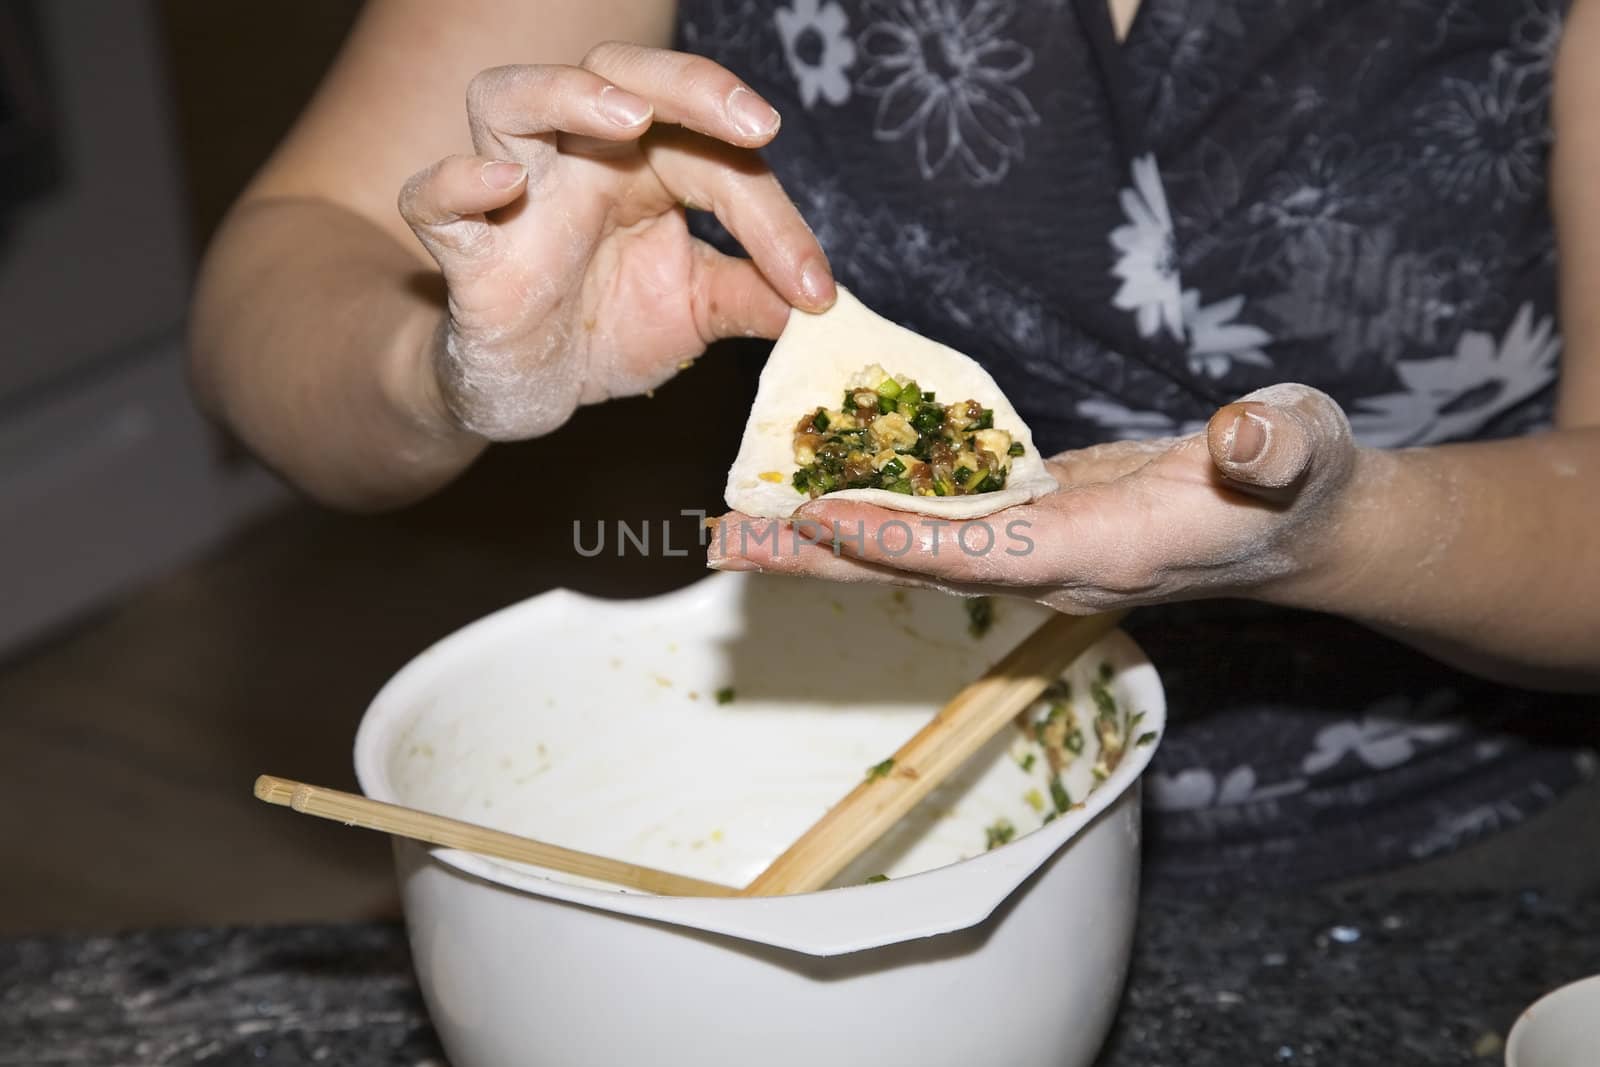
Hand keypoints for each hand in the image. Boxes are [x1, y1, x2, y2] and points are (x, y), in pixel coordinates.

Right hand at [398, 44, 832, 439]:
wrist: (529, 392)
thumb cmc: (606, 329)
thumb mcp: (695, 313)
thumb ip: (751, 297)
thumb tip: (822, 302)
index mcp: (643, 165)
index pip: (712, 152)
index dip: (772, 216)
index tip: (814, 286)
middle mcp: (576, 159)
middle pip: (615, 71)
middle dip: (686, 84)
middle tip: (753, 124)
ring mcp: (511, 195)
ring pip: (508, 97)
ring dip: (569, 93)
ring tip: (629, 118)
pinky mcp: (460, 249)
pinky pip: (432, 198)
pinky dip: (457, 182)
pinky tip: (502, 186)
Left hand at [708, 384, 1362, 612]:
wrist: (1297, 522)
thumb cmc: (1301, 483)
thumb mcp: (1300, 453)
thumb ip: (1275, 447)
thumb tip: (1247, 436)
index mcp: (1101, 551)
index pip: (979, 552)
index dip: (895, 538)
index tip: (811, 516)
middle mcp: (1051, 564)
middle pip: (913, 567)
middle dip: (817, 560)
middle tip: (720, 544)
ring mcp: (1035, 547)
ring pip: (910, 547)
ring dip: (822, 537)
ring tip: (736, 520)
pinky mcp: (1030, 519)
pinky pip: (933, 518)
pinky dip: (869, 505)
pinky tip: (816, 482)